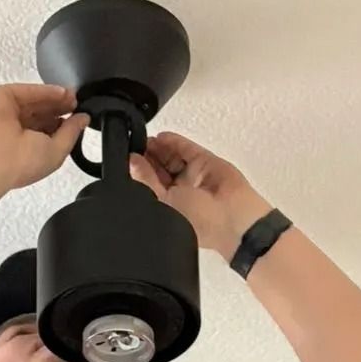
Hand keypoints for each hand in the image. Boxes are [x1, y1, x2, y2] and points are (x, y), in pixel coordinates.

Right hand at [0, 83, 88, 191]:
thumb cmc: (20, 164)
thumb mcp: (58, 152)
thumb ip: (72, 133)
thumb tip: (83, 120)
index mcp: (28, 149)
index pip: (48, 131)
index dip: (64, 123)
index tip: (78, 117)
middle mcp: (16, 132)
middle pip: (42, 113)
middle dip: (61, 107)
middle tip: (76, 104)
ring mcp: (8, 114)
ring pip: (35, 101)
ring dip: (55, 98)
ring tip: (72, 98)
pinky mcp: (2, 98)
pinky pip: (27, 91)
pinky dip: (44, 91)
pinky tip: (60, 93)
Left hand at [129, 131, 272, 258]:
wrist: (231, 216)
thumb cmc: (202, 224)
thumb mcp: (163, 203)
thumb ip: (146, 181)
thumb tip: (132, 163)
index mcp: (169, 208)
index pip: (150, 185)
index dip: (139, 171)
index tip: (129, 158)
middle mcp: (181, 192)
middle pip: (159, 169)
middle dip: (147, 157)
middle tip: (134, 146)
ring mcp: (193, 176)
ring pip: (172, 157)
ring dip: (158, 148)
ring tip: (145, 139)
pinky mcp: (205, 162)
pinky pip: (186, 149)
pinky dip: (174, 142)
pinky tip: (162, 137)